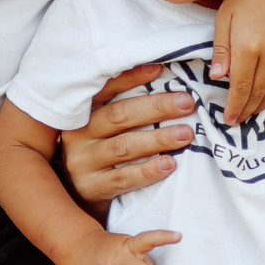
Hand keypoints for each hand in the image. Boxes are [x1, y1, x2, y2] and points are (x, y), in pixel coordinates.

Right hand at [62, 65, 192, 208]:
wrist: (78, 195)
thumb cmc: (100, 152)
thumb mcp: (103, 128)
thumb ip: (124, 108)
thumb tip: (163, 78)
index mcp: (83, 113)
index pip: (106, 89)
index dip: (131, 78)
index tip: (160, 69)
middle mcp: (78, 134)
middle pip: (119, 116)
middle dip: (156, 107)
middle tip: (186, 103)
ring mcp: (82, 162)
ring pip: (123, 147)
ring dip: (157, 139)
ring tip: (185, 133)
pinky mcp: (92, 187)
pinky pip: (123, 178)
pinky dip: (148, 170)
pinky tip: (169, 164)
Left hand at [211, 0, 264, 123]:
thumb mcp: (224, 18)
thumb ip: (222, 50)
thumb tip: (217, 77)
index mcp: (248, 46)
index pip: (241, 88)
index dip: (235, 107)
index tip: (228, 120)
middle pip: (259, 93)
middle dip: (247, 110)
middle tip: (238, 121)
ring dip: (263, 105)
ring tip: (251, 113)